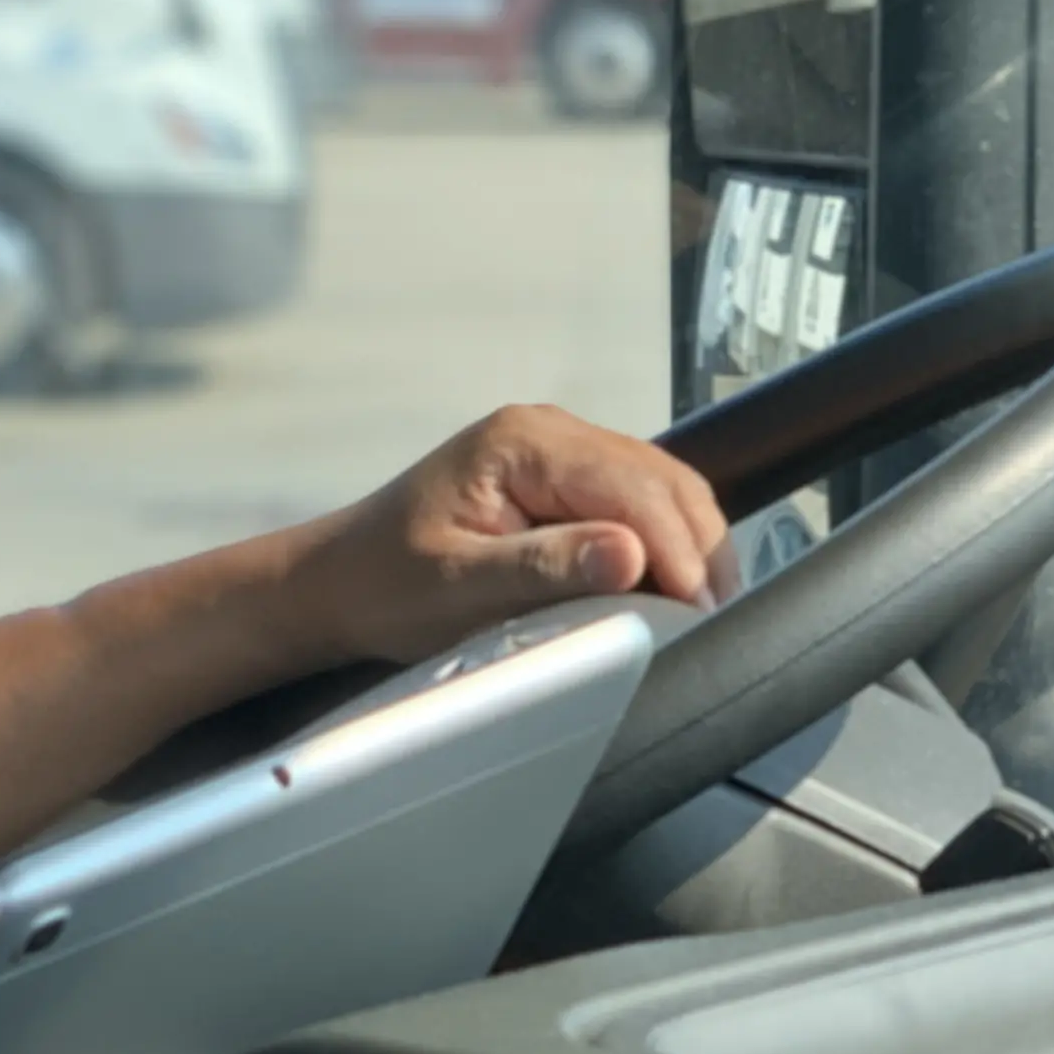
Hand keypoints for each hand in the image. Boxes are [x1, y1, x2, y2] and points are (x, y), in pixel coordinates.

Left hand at [293, 404, 727, 669]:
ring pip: (661, 488)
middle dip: (697, 546)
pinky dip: (667, 544)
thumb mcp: (456, 587)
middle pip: (661, 478)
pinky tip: (672, 590)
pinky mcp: (567, 484)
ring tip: (702, 612)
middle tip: (715, 620)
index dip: (674, 547)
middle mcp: (550, 433)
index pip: (631, 483)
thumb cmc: (384, 585)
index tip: (696, 612)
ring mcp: (561, 453)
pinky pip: (639, 503)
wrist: (338, 582)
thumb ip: (542, 567)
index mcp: (522, 443)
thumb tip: (630, 555)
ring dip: (691, 545)